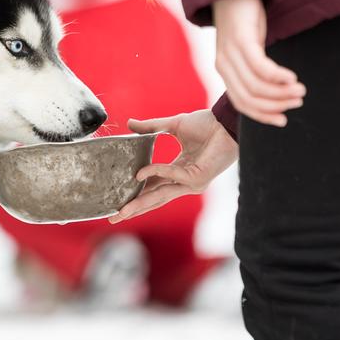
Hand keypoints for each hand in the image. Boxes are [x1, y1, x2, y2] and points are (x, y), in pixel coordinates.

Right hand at [109, 110, 237, 223]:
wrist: (224, 121)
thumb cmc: (206, 124)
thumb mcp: (172, 125)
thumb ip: (150, 128)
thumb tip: (130, 124)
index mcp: (178, 170)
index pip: (154, 187)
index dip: (136, 194)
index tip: (120, 202)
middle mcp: (184, 180)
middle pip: (155, 198)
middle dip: (134, 208)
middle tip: (114, 218)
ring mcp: (191, 182)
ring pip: (161, 195)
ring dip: (140, 203)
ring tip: (122, 211)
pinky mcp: (197, 179)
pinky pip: (170, 175)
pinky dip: (154, 172)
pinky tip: (140, 173)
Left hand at [213, 0, 305, 126]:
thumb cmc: (246, 21)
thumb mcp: (250, 49)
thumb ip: (256, 69)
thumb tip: (276, 91)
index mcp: (225, 71)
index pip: (242, 104)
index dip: (263, 116)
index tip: (283, 120)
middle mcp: (224, 66)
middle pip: (249, 99)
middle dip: (276, 105)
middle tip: (298, 101)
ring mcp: (230, 54)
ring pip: (255, 86)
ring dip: (280, 93)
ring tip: (300, 90)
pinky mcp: (241, 40)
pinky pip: (259, 67)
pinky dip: (277, 77)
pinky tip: (291, 77)